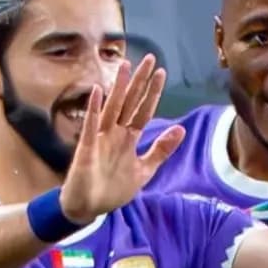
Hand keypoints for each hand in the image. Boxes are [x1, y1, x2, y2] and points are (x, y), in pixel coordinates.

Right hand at [58, 54, 186, 220]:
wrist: (88, 208)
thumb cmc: (112, 189)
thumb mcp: (144, 170)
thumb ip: (160, 150)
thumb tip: (181, 129)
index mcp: (128, 139)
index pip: (143, 111)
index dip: (153, 93)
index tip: (161, 73)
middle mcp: (115, 134)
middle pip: (129, 103)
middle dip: (140, 82)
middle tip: (149, 59)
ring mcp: (100, 139)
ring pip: (112, 108)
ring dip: (119, 88)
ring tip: (126, 66)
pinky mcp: (86, 148)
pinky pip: (90, 126)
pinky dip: (94, 110)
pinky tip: (98, 92)